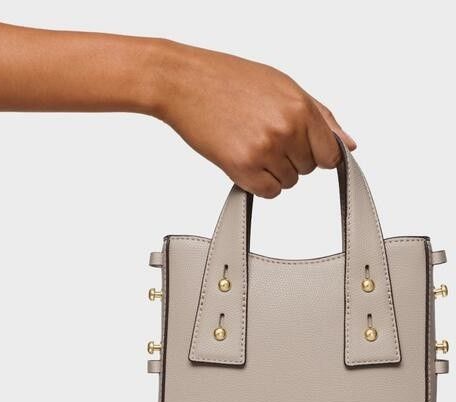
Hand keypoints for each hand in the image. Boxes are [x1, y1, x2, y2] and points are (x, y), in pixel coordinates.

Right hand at [153, 41, 355, 197]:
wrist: (184, 82)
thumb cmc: (228, 79)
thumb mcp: (283, 85)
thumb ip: (320, 117)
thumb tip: (347, 144)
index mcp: (300, 108)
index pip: (330, 154)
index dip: (317, 154)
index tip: (302, 149)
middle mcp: (286, 130)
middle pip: (308, 169)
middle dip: (291, 158)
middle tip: (265, 136)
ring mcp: (264, 151)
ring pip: (287, 182)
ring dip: (273, 171)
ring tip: (251, 144)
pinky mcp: (241, 168)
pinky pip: (268, 192)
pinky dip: (258, 182)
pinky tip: (244, 160)